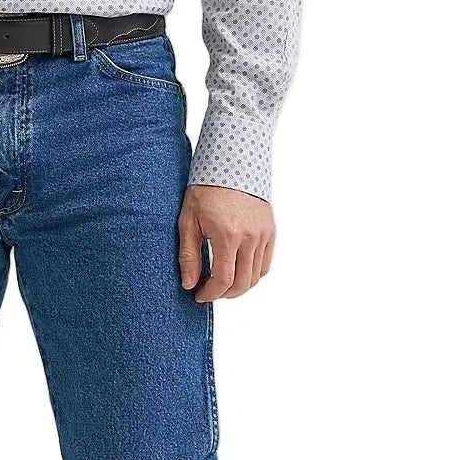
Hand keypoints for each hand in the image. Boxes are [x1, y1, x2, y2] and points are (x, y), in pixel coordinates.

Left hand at [178, 184, 275, 301]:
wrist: (230, 164)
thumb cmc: (205, 189)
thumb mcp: (188, 222)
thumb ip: (189, 256)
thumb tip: (189, 284)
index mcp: (228, 236)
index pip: (224, 280)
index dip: (211, 294)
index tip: (199, 295)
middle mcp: (250, 238)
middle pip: (243, 283)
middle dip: (225, 294)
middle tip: (210, 292)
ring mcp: (264, 234)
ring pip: (257, 275)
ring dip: (240, 286)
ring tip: (222, 283)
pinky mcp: (270, 230)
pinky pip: (265, 263)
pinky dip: (253, 274)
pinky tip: (238, 271)